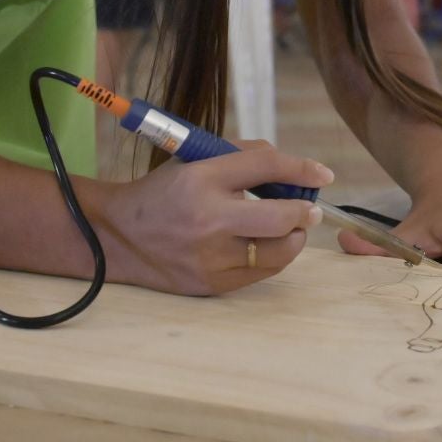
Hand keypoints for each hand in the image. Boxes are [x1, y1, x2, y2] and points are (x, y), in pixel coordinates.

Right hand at [100, 142, 331, 294]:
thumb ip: (243, 157)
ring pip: (278, 251)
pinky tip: (267, 246)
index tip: (323, 174)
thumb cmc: (165, 192)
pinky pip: (261, 273)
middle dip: (305, 212)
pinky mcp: (211, 285)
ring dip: (294, 237)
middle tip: (310, 209)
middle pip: (280, 217)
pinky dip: (273, 257)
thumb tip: (294, 169)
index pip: (265, 166)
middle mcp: (208, 219)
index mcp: (201, 178)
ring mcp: (210, 258)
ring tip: (290, 228)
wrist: (118, 237)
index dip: (301, 168)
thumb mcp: (195, 160)